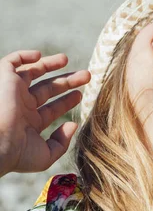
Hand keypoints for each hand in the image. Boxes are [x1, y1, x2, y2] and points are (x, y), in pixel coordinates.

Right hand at [0, 50, 90, 176]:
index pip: (51, 109)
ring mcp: (13, 92)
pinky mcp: (4, 79)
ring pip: (32, 72)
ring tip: (66, 59)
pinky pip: (11, 61)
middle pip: (47, 89)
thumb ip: (61, 142)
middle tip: (86, 75)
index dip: (66, 101)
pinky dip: (24, 56)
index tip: (80, 95)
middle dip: (67, 81)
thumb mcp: (45, 155)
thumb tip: (73, 125)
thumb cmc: (18, 152)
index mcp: (29, 124)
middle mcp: (21, 106)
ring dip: (49, 64)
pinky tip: (40, 56)